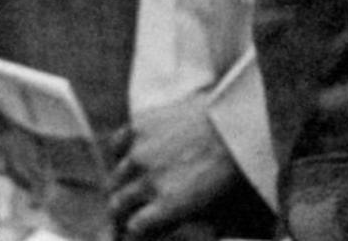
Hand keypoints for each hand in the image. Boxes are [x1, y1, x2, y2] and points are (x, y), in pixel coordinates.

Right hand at [106, 101, 249, 238]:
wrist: (233, 117)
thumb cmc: (229, 164)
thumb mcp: (210, 203)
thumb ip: (179, 217)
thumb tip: (161, 226)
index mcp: (169, 204)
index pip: (134, 228)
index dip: (132, 232)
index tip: (134, 230)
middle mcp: (149, 180)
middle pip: (116, 205)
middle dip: (120, 212)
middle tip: (124, 212)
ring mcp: (140, 152)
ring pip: (114, 178)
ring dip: (119, 185)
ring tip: (127, 185)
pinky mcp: (139, 125)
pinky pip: (116, 145)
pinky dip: (121, 153)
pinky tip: (130, 155)